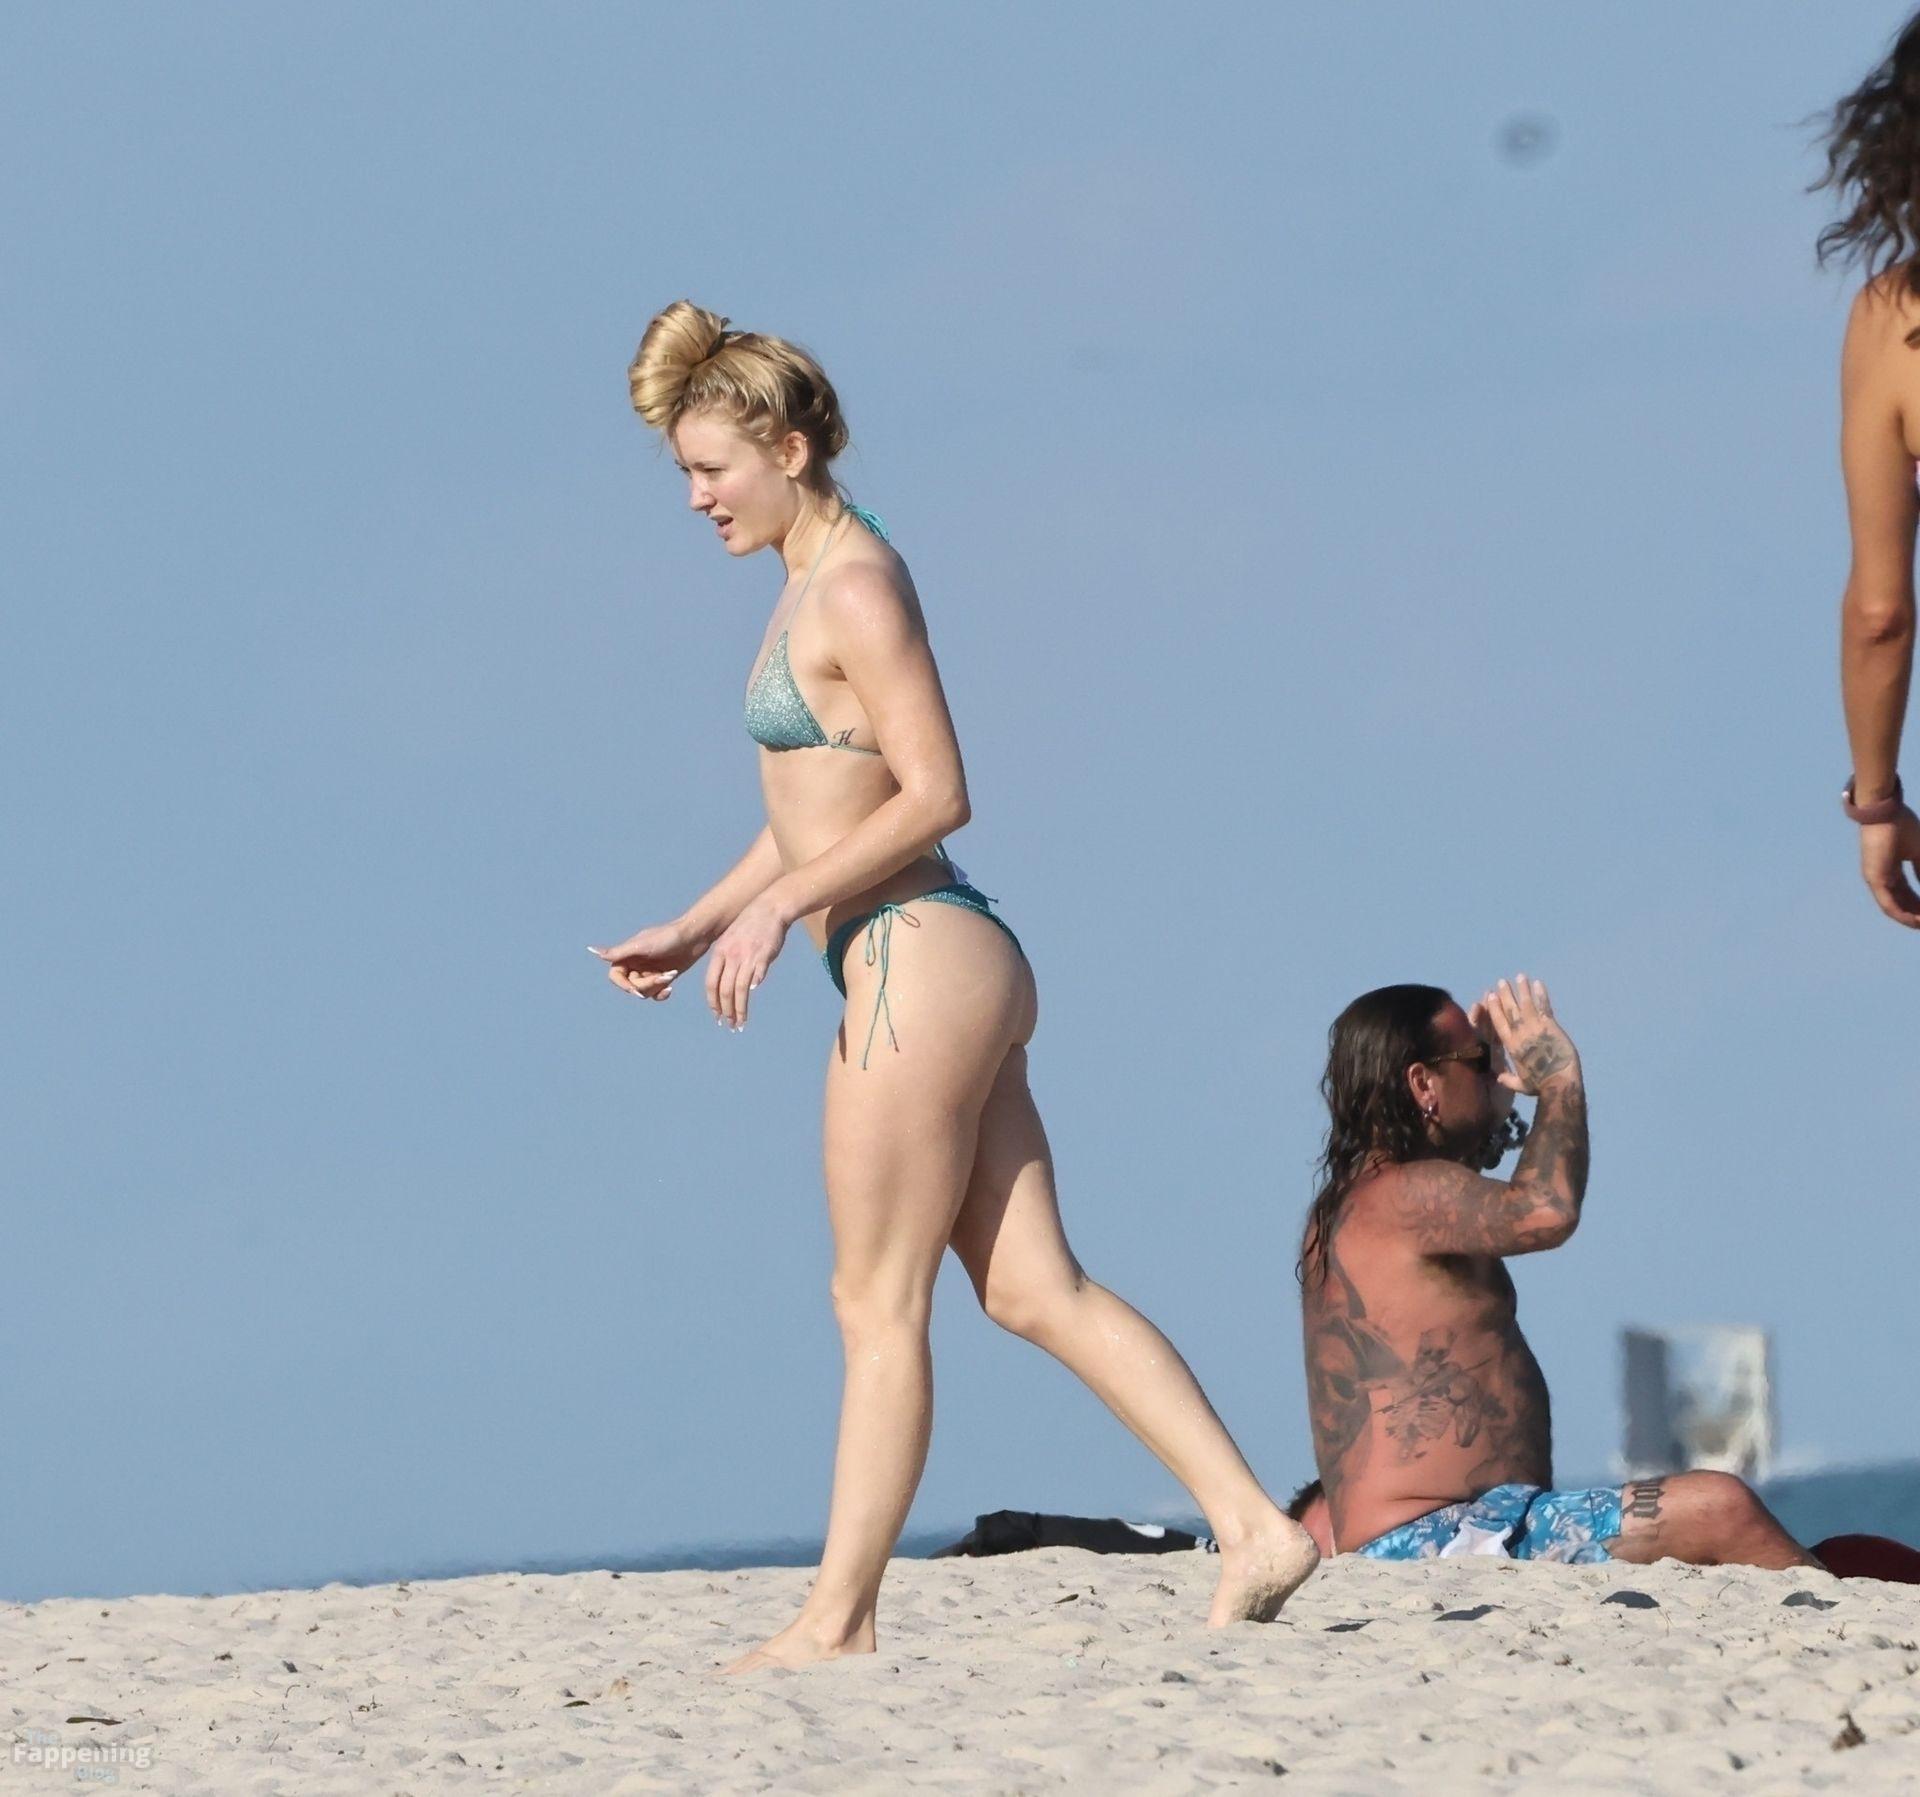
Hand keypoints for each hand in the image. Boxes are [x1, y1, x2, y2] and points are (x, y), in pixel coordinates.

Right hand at [587, 919, 704, 1000]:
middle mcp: (636, 963)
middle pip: (631, 985)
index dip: (624, 985)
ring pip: (644, 991)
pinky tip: (671, 988)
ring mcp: (649, 970)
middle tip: (664, 976)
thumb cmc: (668, 937)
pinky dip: (662, 993)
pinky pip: (656, 993)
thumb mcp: (642, 945)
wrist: (695, 935)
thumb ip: (618, 952)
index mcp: (628, 954)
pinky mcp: (662, 975)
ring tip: (671, 974)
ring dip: (657, 987)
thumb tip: (592, 951)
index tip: (637, 990)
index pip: (615, 976)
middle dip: (647, 984)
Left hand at [704, 896, 789, 1030]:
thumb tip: (730, 983)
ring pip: (739, 989)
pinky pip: (757, 976)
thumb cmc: (751, 925)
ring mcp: (746, 956)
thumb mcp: (731, 941)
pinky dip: (754, 987)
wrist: (769, 908)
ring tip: (741, 1022)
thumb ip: (728, 961)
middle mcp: (731, 956)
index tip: (717, 1015)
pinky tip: (754, 996)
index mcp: (720, 953)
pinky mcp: (763, 956)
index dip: (713, 1002)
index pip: (711, 983)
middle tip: (730, 1024)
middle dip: (726, 1011)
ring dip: (740, 1009)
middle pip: (724, 990)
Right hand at [1478, 975, 1578, 1094]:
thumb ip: (1509, 1080)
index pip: (1499, 1022)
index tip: (1490, 996)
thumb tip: (1499, 1079)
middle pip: (1510, 1009)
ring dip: (1522, 989)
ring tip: (1520, 976)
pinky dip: (1541, 994)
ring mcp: (1536, 1028)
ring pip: (1526, 1003)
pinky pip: (1544, 1006)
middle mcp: (1521, 1033)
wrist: (1559, 1081)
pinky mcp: (1551, 1026)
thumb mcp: (1521, 1085)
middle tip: (1501, 982)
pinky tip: (1538, 984)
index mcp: (1511, 1045)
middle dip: (1506, 994)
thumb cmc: (1540, 1085)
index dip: (1494, 1008)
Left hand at [1860, 806, 1919, 928]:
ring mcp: (1876, 879)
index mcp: (1890, 869)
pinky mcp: (1874, 878)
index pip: (1906, 893)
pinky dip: (1902, 914)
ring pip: (1894, 907)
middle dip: (1916, 914)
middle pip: (1901, 903)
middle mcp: (1881, 877)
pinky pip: (1888, 904)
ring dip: (1911, 919)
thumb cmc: (1901, 826)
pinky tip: (1915, 921)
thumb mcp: (1919, 852)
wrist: (1884, 812)